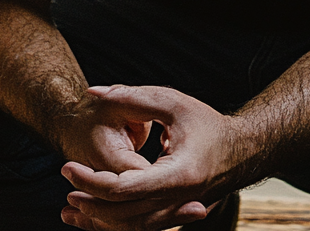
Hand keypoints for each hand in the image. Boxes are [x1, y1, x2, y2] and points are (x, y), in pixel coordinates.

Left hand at [60, 85, 244, 230]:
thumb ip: (134, 96)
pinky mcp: (174, 216)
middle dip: (90, 205)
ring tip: (70, 211)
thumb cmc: (208, 124)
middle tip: (65, 190)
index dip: (91, 181)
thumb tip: (94, 92)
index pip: (124, 188)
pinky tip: (94, 219)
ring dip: (99, 223)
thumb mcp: (173, 103)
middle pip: (125, 215)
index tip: (68, 167)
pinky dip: (115, 226)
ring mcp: (178, 212)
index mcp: (179, 174)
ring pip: (132, 228)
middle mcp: (180, 200)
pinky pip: (141, 229)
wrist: (243, 150)